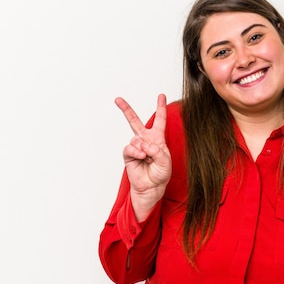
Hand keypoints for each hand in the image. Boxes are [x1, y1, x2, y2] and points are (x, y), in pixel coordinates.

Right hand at [115, 94, 170, 219]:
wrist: (151, 187)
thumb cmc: (160, 174)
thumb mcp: (165, 161)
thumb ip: (158, 151)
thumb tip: (144, 144)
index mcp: (157, 139)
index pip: (159, 120)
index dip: (160, 108)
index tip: (161, 96)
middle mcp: (145, 140)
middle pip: (135, 122)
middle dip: (126, 110)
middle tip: (117, 99)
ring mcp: (136, 147)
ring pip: (136, 139)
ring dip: (143, 148)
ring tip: (147, 157)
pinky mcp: (128, 155)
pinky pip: (130, 148)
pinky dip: (136, 151)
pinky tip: (141, 156)